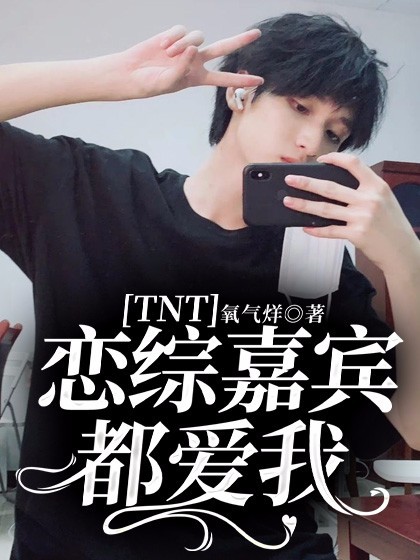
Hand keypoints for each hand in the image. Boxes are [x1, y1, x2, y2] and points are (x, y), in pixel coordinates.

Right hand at [103, 25, 263, 100]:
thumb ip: (182, 68)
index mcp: (197, 77)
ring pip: (198, 37)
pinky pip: (182, 30)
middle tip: (257, 34)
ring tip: (167, 54)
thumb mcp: (168, 83)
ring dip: (183, 44)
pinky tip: (162, 46)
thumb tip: (193, 48)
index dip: (241, 80)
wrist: (132, 72)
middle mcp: (195, 60)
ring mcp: (186, 47)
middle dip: (240, 41)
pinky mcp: (175, 35)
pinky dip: (173, 38)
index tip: (260, 80)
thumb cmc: (150, 83)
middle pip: (223, 49)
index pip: (224, 79)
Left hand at [283, 153, 418, 273]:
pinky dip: (315, 229)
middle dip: (306, 183)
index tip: (320, 159)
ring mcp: (361, 217)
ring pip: (325, 209)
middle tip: (290, 179)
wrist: (402, 250)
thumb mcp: (385, 199)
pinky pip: (330, 230)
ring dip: (303, 205)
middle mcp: (369, 199)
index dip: (335, 159)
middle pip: (330, 187)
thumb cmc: (392, 225)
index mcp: (376, 186)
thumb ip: (365, 190)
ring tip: (288, 201)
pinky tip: (304, 227)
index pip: (353, 164)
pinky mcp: (356, 235)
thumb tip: (334, 186)